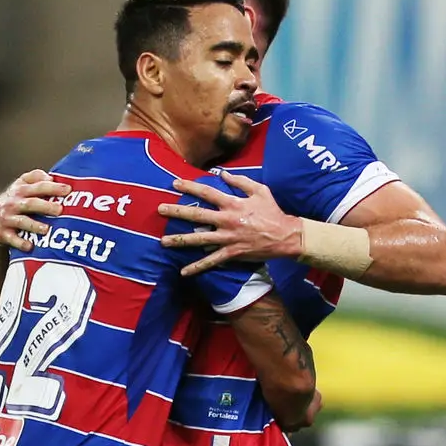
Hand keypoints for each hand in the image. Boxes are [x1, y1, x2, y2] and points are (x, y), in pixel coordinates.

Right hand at [0, 170, 69, 251]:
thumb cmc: (15, 200)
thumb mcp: (21, 184)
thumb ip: (35, 177)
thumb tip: (51, 177)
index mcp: (21, 190)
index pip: (38, 186)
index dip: (52, 187)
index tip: (68, 190)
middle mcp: (13, 203)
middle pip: (31, 203)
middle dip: (45, 206)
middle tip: (60, 210)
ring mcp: (7, 219)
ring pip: (21, 222)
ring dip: (34, 225)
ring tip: (46, 229)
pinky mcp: (3, 233)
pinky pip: (11, 239)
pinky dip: (20, 243)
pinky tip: (30, 246)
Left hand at [158, 170, 303, 276]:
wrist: (285, 236)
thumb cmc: (273, 211)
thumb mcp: (260, 190)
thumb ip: (240, 181)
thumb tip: (222, 173)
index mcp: (233, 204)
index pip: (207, 193)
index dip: (190, 187)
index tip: (174, 184)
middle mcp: (227, 220)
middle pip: (197, 215)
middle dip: (177, 212)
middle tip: (159, 209)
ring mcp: (228, 238)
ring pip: (199, 239)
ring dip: (180, 241)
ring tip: (163, 242)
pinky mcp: (232, 253)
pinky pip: (211, 261)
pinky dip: (197, 267)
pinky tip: (183, 271)